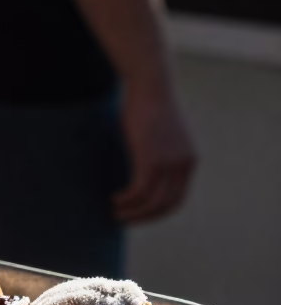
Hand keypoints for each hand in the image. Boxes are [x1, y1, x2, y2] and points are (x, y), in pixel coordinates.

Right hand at [112, 83, 197, 223]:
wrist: (151, 84)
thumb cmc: (149, 103)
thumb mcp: (160, 132)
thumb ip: (158, 150)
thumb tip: (143, 160)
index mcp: (190, 160)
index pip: (178, 198)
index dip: (157, 211)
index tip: (138, 213)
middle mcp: (184, 164)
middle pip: (167, 205)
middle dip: (145, 217)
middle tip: (125, 220)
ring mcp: (170, 162)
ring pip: (153, 201)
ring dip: (133, 211)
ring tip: (115, 212)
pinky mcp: (152, 159)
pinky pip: (140, 190)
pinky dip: (127, 199)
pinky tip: (115, 198)